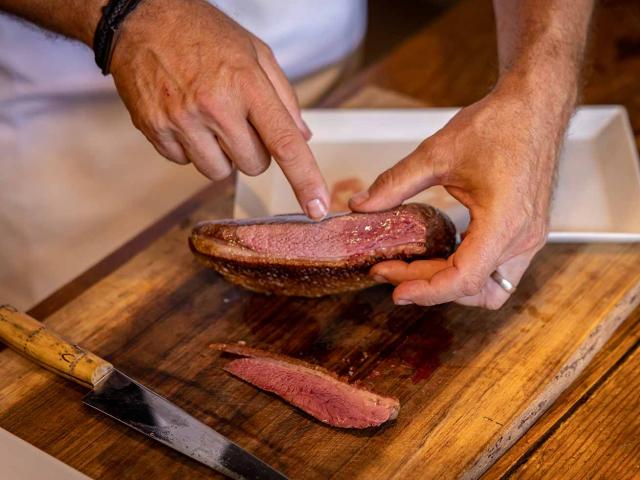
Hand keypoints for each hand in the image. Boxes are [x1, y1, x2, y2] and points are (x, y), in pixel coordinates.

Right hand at [109, 0, 328, 218]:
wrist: (141, 19)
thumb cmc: (204, 33)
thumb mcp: (255, 52)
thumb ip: (284, 96)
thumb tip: (303, 138)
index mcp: (246, 83)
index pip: (284, 143)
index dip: (305, 179)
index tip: (317, 208)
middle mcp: (214, 106)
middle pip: (253, 166)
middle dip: (254, 151)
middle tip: (239, 121)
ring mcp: (181, 120)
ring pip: (219, 172)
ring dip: (222, 155)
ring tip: (210, 119)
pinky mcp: (154, 129)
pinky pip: (185, 163)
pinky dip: (190, 149)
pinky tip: (185, 118)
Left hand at [350, 83, 567, 308]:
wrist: (535, 105)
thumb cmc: (498, 124)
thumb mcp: (437, 154)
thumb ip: (395, 183)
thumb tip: (361, 205)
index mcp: (505, 222)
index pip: (464, 279)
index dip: (426, 291)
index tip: (394, 289)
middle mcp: (523, 238)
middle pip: (473, 289)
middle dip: (429, 285)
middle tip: (390, 269)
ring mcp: (529, 238)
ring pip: (490, 288)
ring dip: (451, 285)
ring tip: (413, 267)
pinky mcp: (526, 232)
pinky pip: (496, 270)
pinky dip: (466, 271)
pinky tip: (437, 254)